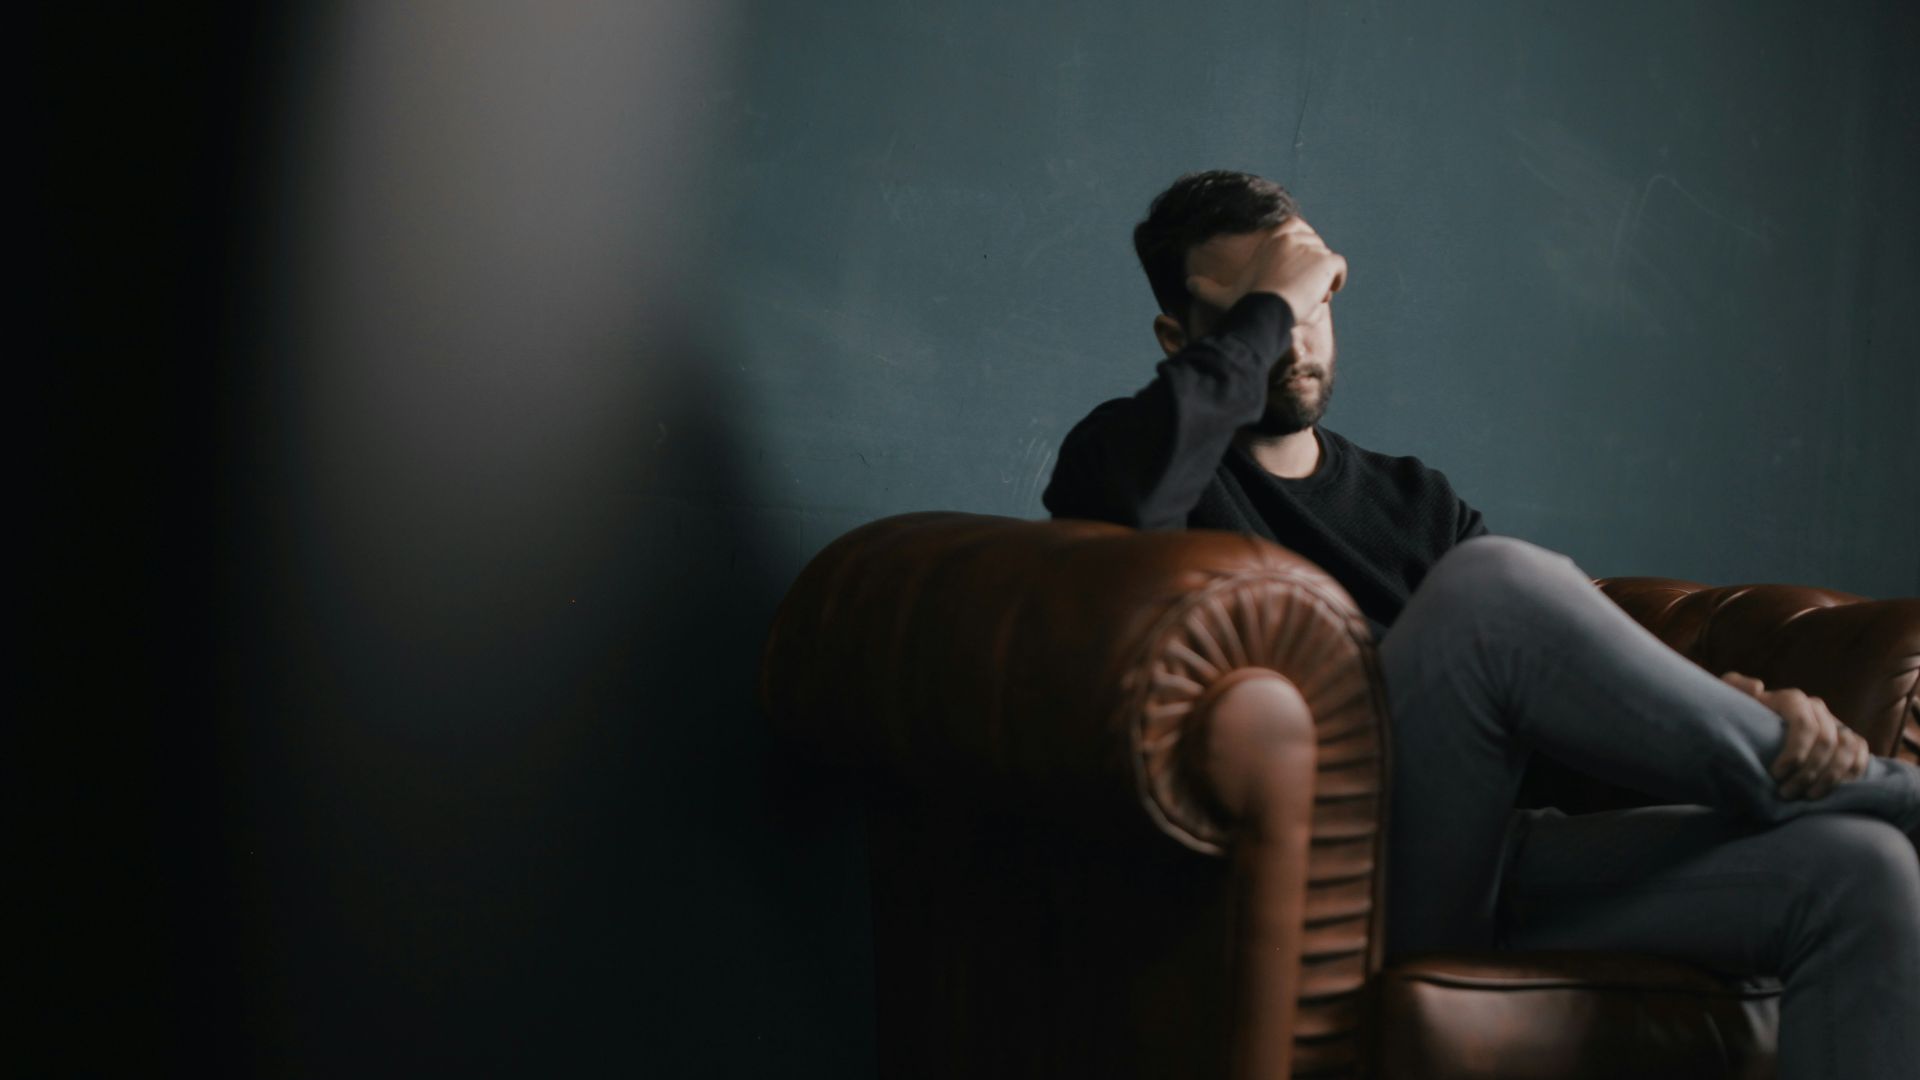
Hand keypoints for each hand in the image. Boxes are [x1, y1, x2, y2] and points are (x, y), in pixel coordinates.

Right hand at [1185, 217, 1347, 323]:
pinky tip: (1324, 294)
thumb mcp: (1223, 294)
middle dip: (1310, 268)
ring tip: (1307, 298)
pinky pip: (1339, 268)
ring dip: (1320, 279)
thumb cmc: (1245, 303)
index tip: (1292, 273)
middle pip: (1314, 248)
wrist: (1265, 310)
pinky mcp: (1326, 261)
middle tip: (1299, 291)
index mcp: (1274, 236)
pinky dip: (1336, 281)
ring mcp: (1312, 246)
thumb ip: (1206, 288)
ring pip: (1325, 261)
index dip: (1298, 254)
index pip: (1297, 233)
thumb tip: (1187, 284)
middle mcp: (1294, 235)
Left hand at [1720, 671, 1869, 799]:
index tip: (1776, 774)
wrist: (1754, 732)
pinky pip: (1861, 753)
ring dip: (1831, 776)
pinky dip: (1852, 773)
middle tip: (1787, 793)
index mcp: (1791, 700)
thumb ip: (1735, 688)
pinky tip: (1832, 790)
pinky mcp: (1848, 739)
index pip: (1804, 724)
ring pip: (1847, 748)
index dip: (1795, 752)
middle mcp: (1817, 709)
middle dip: (1808, 772)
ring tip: (1808, 796)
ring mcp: (1835, 723)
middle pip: (1825, 741)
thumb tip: (1758, 687)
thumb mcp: (1729, 702)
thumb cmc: (1740, 719)